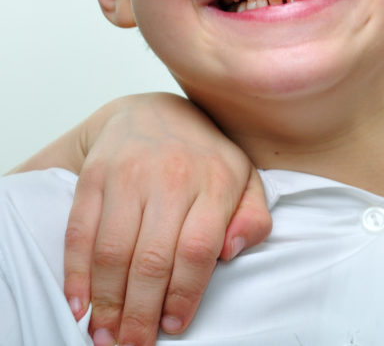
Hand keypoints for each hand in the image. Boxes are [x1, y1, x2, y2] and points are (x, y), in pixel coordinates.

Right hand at [60, 93, 271, 345]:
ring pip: (114, 250)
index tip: (175, 326)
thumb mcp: (244, 179)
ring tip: (106, 334)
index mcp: (217, 180)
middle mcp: (172, 175)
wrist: (153, 113)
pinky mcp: (94, 176)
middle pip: (152, 258)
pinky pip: (80, 232)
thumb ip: (254, 216)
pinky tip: (80, 304)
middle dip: (141, 311)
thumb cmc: (205, 158)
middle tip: (135, 343)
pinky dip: (76, 274)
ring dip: (107, 301)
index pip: (198, 249)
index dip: (183, 294)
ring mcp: (129, 174)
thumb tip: (236, 250)